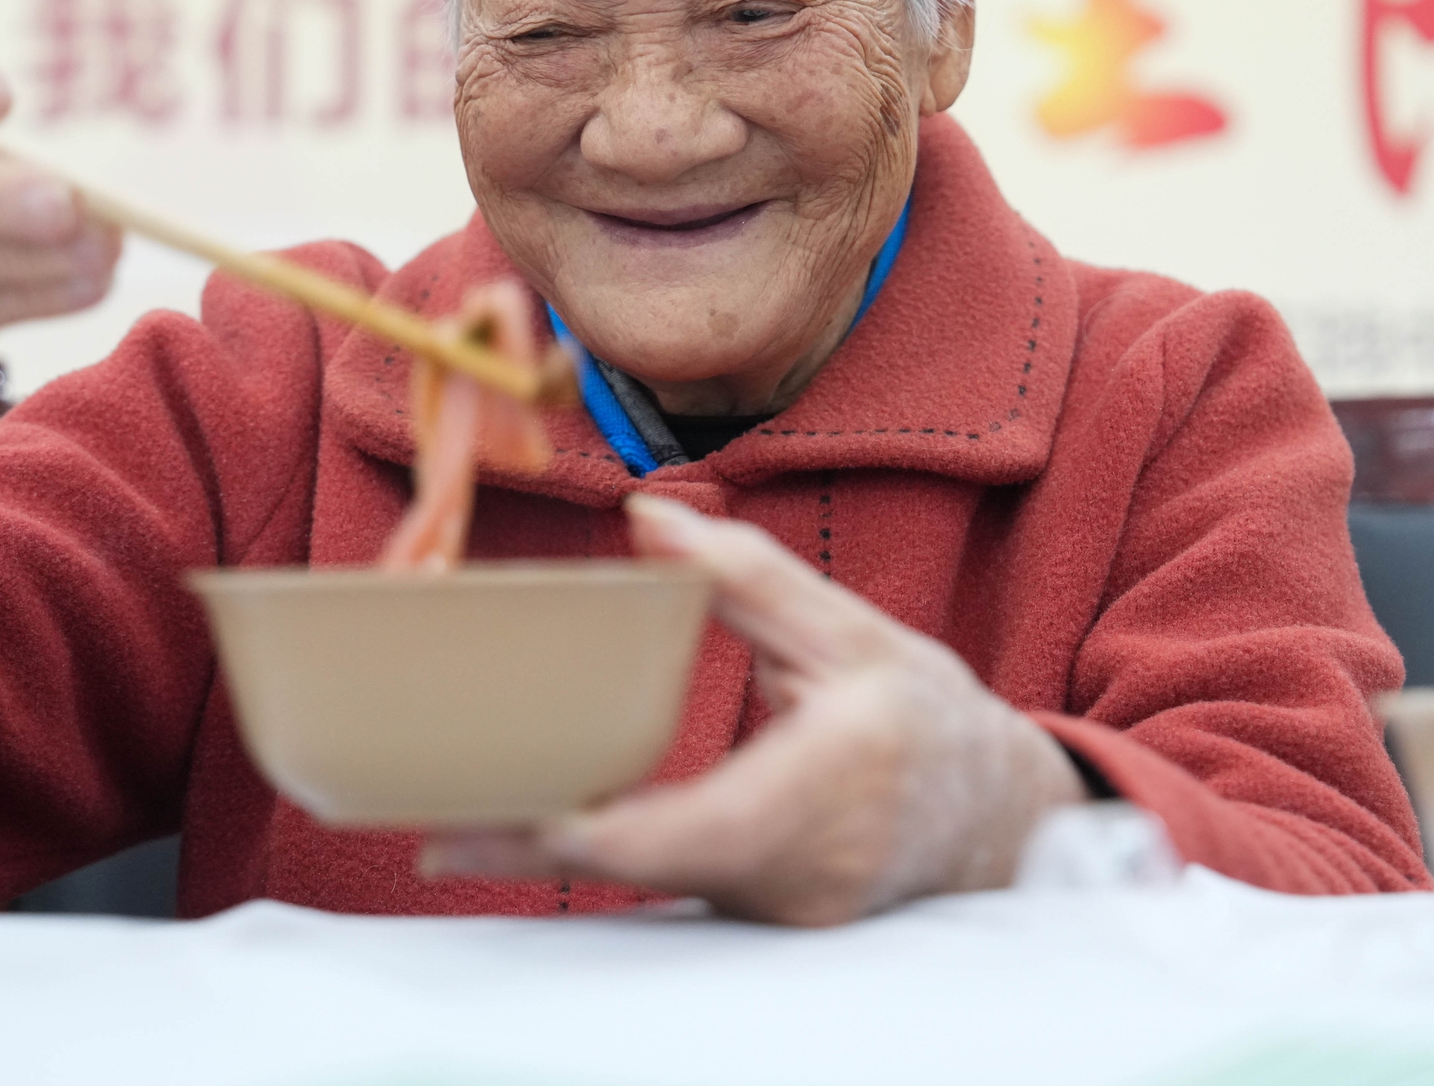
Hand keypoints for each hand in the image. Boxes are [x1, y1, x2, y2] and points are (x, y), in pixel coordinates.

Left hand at [422, 493, 1088, 924]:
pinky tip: (554, 828)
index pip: (672, 833)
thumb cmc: (926, 716)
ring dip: (567, 854)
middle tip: (434, 831)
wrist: (999, 813)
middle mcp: (791, 873)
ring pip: (651, 884)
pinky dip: (616, 858)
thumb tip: (651, 512)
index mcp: (814, 793)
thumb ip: (748, 575)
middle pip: (639, 869)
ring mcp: (776, 911)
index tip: (484, 822)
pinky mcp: (762, 921)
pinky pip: (674, 887)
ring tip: (468, 820)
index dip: (571, 836)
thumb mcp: (848, 631)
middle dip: (534, 850)